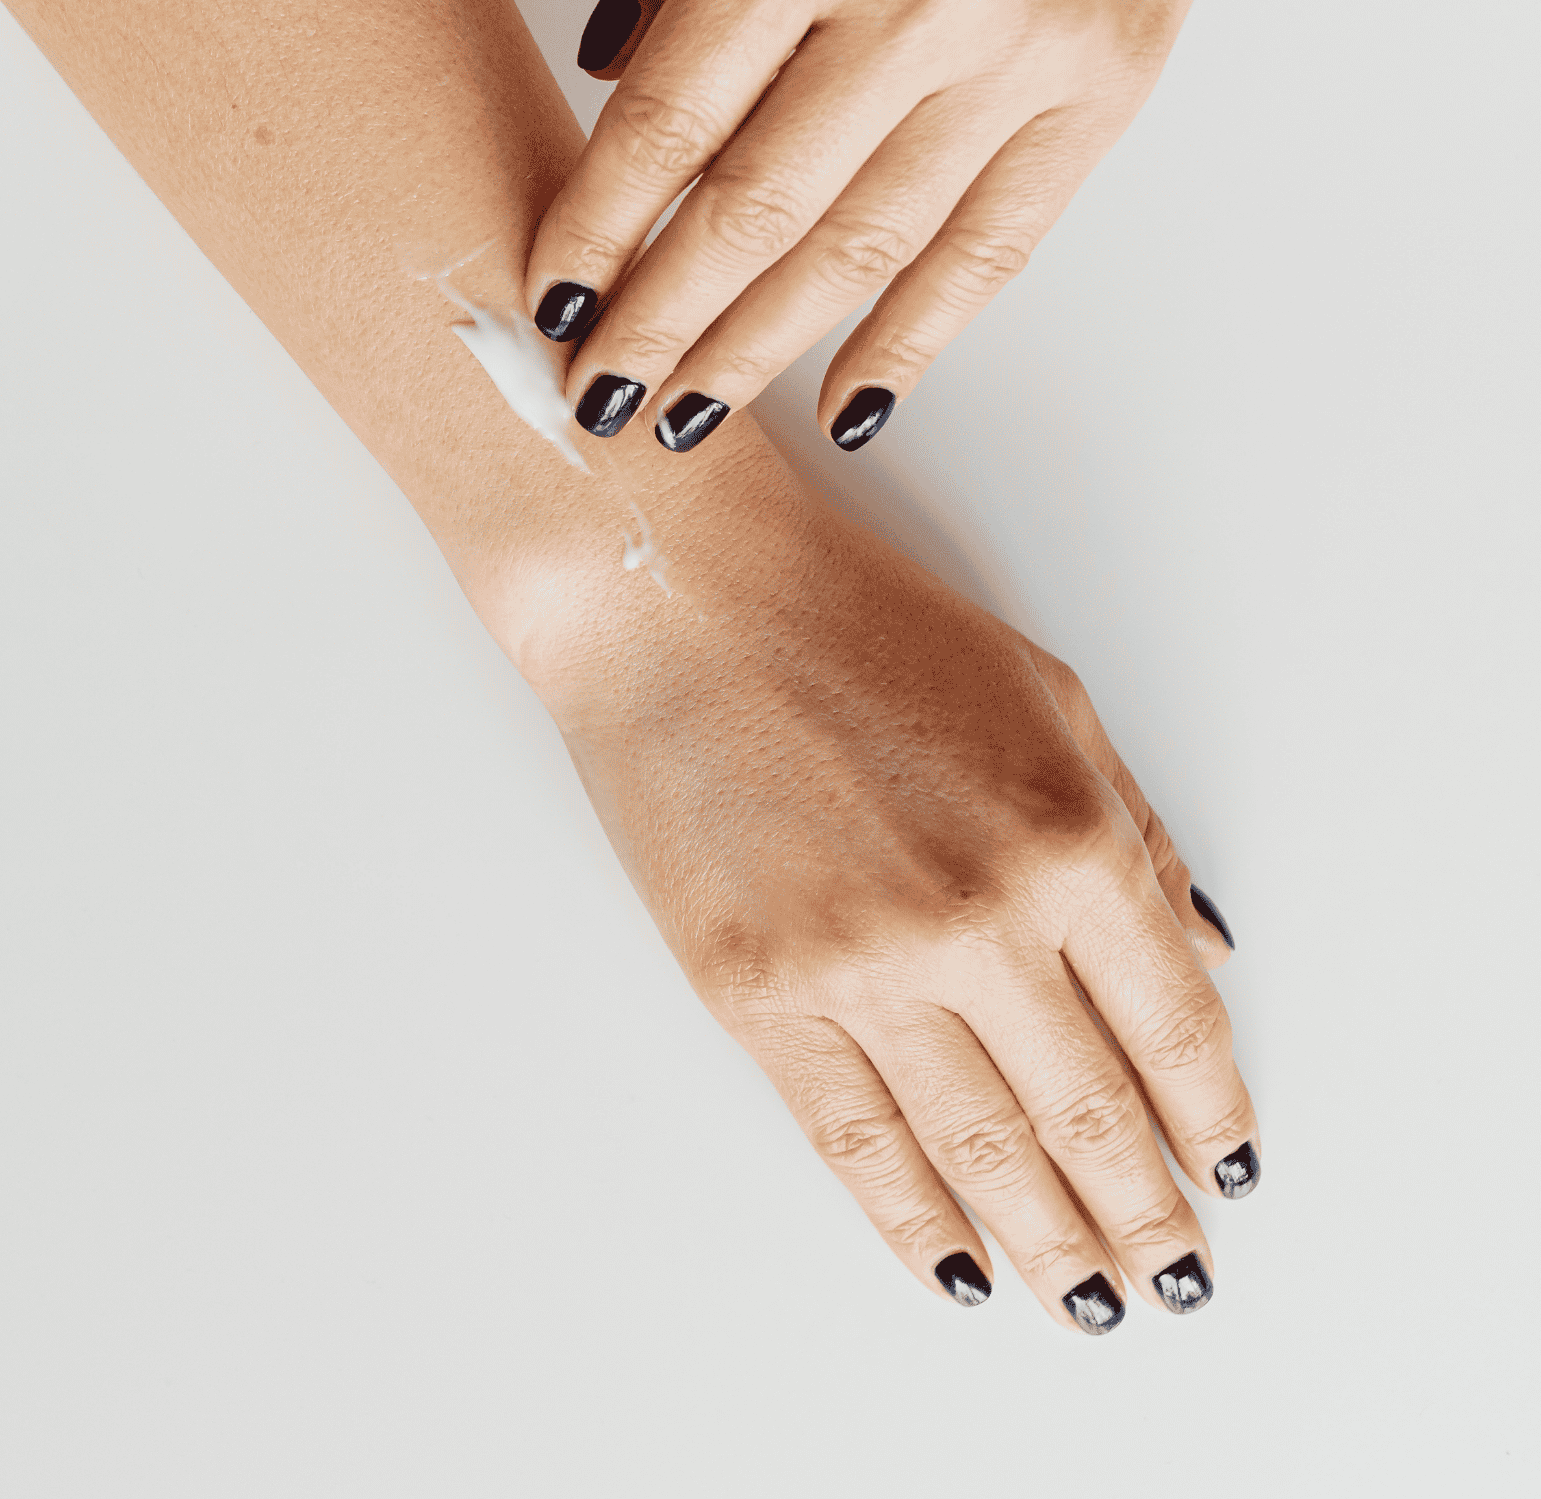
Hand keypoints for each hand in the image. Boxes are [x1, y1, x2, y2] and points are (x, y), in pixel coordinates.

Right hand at [513, 423, 1257, 1330]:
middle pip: (1090, 1111)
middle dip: (1143, 1211)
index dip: (1208, 1117)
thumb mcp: (1046, 700)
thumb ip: (1132, 836)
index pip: (1173, 1027)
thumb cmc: (857, 627)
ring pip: (980, 1148)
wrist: (681, 605)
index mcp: (1070, 838)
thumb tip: (1193, 959)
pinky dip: (910, 1218)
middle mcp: (978, 919)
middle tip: (1175, 1276)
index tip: (1224, 1171)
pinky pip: (852, 1138)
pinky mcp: (757, 994)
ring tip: (1091, 1301)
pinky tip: (953, 1263)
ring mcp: (860, 966)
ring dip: (1048, 1241)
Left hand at [526, 0, 1271, 454]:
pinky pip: (998, 246)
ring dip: (762, 349)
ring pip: (866, 249)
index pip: (669, 120)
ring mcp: (1028, 50)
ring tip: (688, 417)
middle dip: (658, 325)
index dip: (596, 231)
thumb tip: (605, 64)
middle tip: (595, 402)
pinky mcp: (1115, 81)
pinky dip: (916, 339)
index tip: (548, 305)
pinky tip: (846, 402)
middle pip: (753, 211)